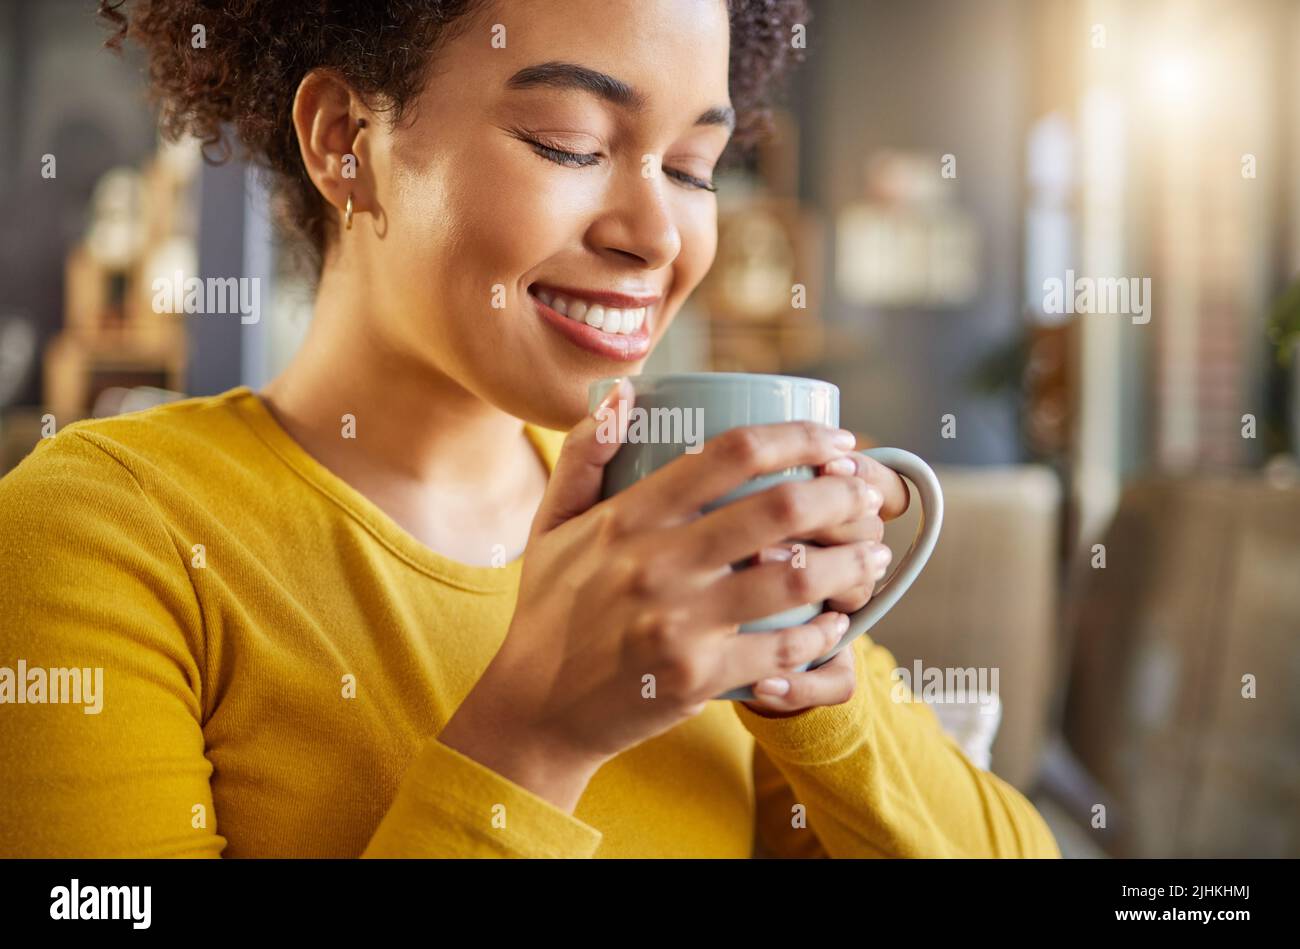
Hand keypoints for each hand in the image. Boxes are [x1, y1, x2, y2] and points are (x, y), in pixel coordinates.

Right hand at [441, 380, 880, 803]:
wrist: (536, 710)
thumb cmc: (550, 611)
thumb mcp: (551, 525)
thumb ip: (584, 454)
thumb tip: (626, 392)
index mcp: (626, 518)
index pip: (729, 454)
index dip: (797, 438)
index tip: (834, 443)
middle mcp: (656, 564)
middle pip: (779, 508)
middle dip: (841, 494)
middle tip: (864, 496)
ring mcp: (679, 622)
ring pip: (797, 579)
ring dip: (850, 563)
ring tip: (870, 556)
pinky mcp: (697, 676)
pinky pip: (784, 649)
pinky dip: (823, 634)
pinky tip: (836, 622)